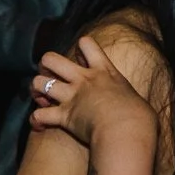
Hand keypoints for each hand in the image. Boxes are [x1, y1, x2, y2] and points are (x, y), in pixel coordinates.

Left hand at [29, 36, 158, 148]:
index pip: (88, 44)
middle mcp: (83, 80)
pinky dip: (35, 120)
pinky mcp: (62, 115)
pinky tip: (39, 125)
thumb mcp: (135, 98)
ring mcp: (70, 96)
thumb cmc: (140, 117)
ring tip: (41, 99)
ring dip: (36, 90)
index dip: (81, 47)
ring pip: (38, 82)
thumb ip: (125, 97)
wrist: (128, 130)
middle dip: (46, 66)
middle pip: (51, 58)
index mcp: (105, 72)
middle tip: (50, 76)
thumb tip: (132, 107)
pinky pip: (38, 115)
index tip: (81, 55)